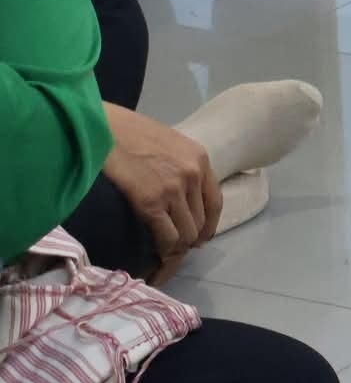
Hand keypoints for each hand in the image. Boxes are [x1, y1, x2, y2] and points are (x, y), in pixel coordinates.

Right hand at [101, 104, 221, 281]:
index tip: (201, 237)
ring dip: (177, 248)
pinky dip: (164, 250)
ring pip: (186, 233)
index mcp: (200, 159)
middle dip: (191, 240)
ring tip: (165, 254)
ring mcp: (173, 189)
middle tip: (177, 249)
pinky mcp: (150, 202)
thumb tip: (181, 194)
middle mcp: (192, 175)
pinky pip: (167, 237)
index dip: (210, 225)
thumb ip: (181, 166)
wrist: (103, 128)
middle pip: (201, 221)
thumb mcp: (169, 143)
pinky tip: (156, 254)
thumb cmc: (130, 133)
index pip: (215, 201)